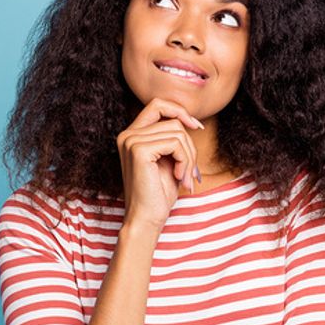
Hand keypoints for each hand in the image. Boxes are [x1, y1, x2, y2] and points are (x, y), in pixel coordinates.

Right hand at [116, 97, 203, 230]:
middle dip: (189, 145)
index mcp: (132, 135)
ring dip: (189, 157)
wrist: (145, 219)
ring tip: (184, 177)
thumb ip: (173, 139)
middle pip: (173, 121)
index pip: (158, 105)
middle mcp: (127, 135)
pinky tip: (178, 177)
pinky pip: (175, 143)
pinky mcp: (138, 150)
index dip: (179, 111)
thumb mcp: (168, 161)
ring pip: (178, 133)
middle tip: (190, 170)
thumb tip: (193, 122)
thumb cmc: (158, 194)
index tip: (196, 127)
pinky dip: (184, 161)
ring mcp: (131, 141)